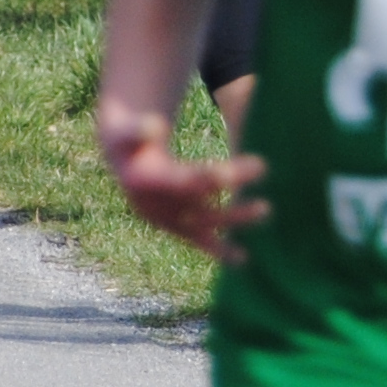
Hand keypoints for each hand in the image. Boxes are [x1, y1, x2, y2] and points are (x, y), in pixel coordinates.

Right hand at [100, 119, 268, 261]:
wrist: (120, 163)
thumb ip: (135, 129)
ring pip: (203, 222)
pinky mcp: (174, 227)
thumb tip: (154, 127)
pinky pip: (199, 241)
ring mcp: (166, 219)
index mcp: (143, 181)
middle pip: (199, 199)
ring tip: (267, 209)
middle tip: (262, 174)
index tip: (236, 171)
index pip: (183, 181)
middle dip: (229, 191)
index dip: (211, 178)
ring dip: (235, 218)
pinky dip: (220, 250)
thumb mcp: (124, 130)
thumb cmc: (128, 139)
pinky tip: (244, 260)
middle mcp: (155, 206)